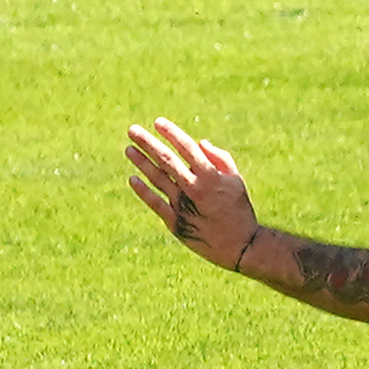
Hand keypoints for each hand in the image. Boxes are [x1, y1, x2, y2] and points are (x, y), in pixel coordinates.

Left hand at [126, 118, 258, 269]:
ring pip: (157, 179)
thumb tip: (200, 142)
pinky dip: (143, 190)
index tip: (158, 122)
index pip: (186, 147)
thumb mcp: (236, 180)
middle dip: (148, 143)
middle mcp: (193, 187)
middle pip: (166, 159)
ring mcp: (182, 205)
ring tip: (128, 149)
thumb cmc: (239, 210)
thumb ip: (220, 159)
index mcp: (210, 175)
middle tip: (133, 130)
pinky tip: (133, 179)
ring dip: (141, 162)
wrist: (240, 246)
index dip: (171, 133)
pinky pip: (154, 203)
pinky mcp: (174, 222)